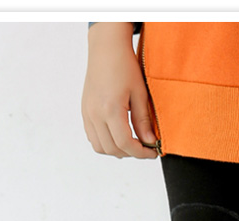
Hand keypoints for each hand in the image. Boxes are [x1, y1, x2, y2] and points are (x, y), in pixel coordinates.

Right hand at [81, 23, 158, 158]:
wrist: (106, 49)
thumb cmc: (124, 66)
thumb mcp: (140, 94)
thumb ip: (143, 121)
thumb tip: (150, 142)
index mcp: (110, 109)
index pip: (125, 143)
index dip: (141, 153)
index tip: (153, 152)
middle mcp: (95, 114)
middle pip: (112, 149)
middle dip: (131, 153)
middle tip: (145, 149)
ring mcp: (87, 113)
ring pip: (100, 147)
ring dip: (117, 151)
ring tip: (132, 144)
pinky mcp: (85, 111)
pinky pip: (93, 137)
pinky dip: (106, 143)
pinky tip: (118, 136)